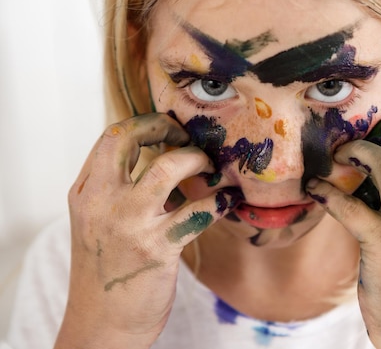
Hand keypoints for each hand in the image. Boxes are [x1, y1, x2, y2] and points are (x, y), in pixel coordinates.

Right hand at [55, 113, 241, 348]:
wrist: (102, 325)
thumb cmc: (107, 271)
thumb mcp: (97, 224)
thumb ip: (119, 191)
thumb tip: (164, 161)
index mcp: (85, 194)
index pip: (110, 138)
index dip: (143, 124)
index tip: (167, 129)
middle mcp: (101, 202)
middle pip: (130, 139)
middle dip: (164, 127)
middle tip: (186, 138)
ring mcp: (128, 223)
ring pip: (169, 167)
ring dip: (196, 161)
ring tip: (209, 169)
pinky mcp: (157, 247)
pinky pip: (199, 211)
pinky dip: (220, 201)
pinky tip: (227, 200)